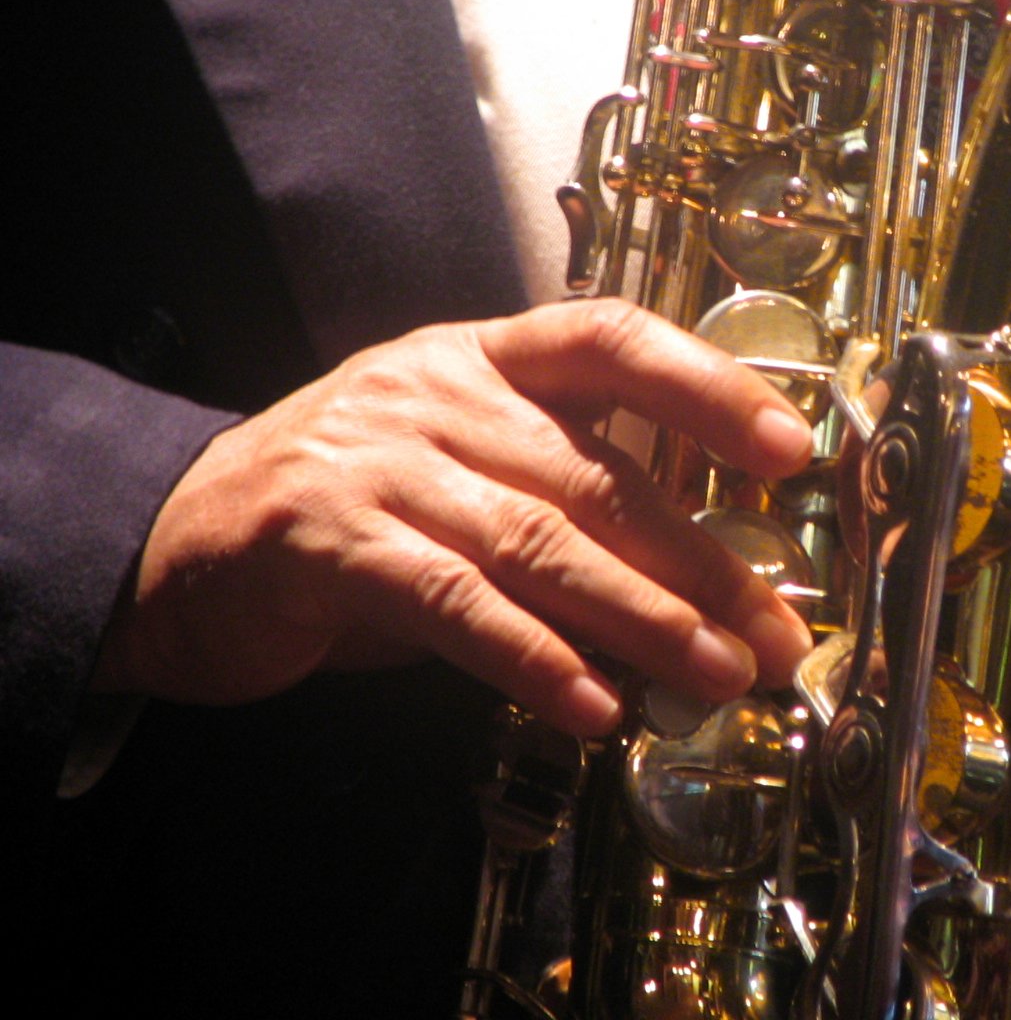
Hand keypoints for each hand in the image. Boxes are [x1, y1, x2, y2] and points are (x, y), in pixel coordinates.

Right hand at [90, 299, 816, 736]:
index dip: (708, 387)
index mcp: (483, 357)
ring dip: (642, 619)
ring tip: (716, 674)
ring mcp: (380, 463)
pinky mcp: (330, 543)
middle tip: (774, 633)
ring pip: (539, 542)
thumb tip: (693, 593)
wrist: (182, 536)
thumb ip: (561, 504)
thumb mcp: (463, 465)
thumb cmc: (355, 503)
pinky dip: (535, 661)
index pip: (612, 340)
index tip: (790, 448)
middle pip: (596, 475)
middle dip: (701, 563)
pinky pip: (457, 606)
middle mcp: (437, 394)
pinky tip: (595, 707)